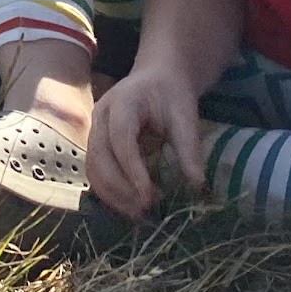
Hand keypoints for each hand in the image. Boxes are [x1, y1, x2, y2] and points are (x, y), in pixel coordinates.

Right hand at [86, 68, 205, 217]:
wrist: (158, 77)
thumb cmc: (171, 94)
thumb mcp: (185, 116)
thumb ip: (189, 148)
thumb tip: (197, 185)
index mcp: (123, 102)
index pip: (121, 139)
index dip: (132, 170)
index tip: (150, 197)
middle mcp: (101, 115)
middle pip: (100, 156)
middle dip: (120, 188)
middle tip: (147, 210)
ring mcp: (95, 129)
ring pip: (93, 168)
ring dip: (113, 194)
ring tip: (139, 214)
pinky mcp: (97, 143)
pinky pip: (96, 171)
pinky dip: (110, 191)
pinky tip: (130, 205)